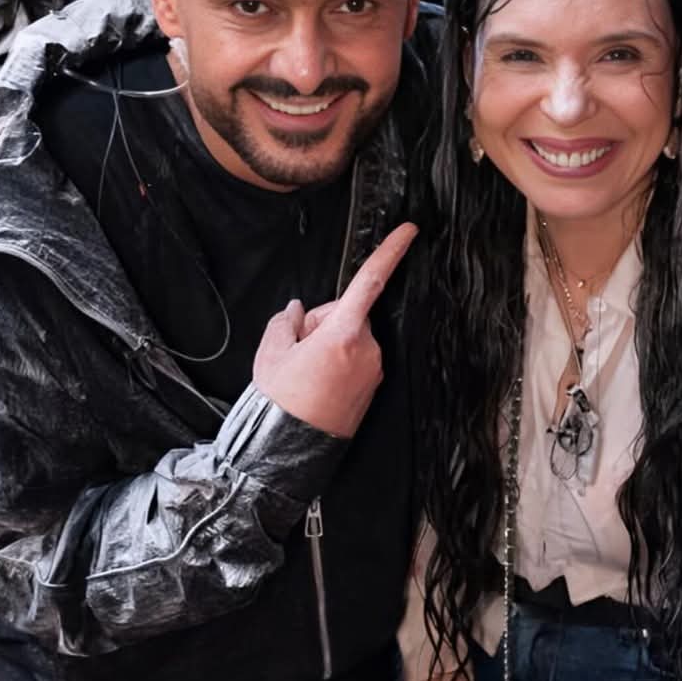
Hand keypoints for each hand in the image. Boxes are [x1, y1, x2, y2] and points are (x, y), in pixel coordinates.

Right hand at [252, 223, 416, 437]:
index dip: (391, 252)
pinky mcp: (373, 386)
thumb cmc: (281, 400)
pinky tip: (319, 382)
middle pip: (349, 313)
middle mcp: (367, 349)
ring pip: (352, 337)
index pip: (369, 283)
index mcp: (343, 334)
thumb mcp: (271, 352)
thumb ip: (286, 322)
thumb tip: (296, 313)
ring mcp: (373, 369)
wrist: (290, 449)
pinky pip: (357, 358)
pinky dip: (339, 362)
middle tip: (299, 350)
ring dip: (332, 344)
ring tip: (307, 372)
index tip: (410, 231)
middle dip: (325, 322)